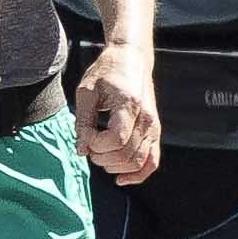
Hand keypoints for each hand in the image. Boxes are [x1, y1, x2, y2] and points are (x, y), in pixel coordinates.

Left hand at [71, 52, 158, 187]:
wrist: (131, 59)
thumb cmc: (106, 72)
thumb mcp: (86, 92)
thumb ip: (83, 122)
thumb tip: (82, 150)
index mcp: (130, 104)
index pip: (116, 139)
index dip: (96, 145)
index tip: (85, 136)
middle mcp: (147, 117)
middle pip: (127, 153)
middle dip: (102, 157)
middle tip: (88, 146)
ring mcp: (154, 126)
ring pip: (139, 161)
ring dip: (115, 166)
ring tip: (100, 155)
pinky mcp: (155, 131)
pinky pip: (152, 161)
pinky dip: (139, 174)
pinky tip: (121, 179)